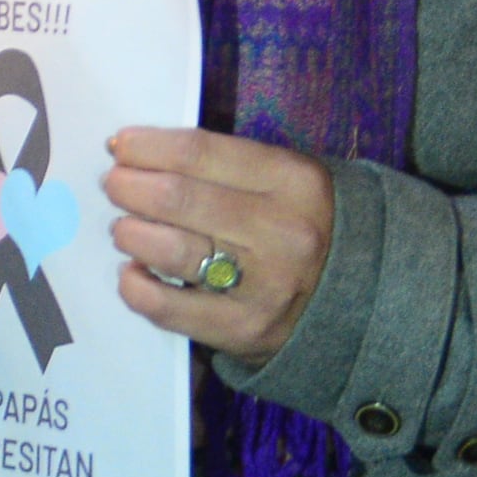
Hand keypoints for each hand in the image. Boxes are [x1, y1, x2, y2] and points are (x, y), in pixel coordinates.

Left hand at [102, 126, 335, 363]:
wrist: (362, 300)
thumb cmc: (305, 224)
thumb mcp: (285, 180)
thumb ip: (224, 164)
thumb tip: (139, 152)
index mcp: (293, 181)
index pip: (198, 152)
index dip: (146, 147)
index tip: (119, 147)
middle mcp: (282, 231)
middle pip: (175, 198)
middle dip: (128, 187)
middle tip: (115, 187)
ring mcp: (264, 284)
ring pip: (168, 248)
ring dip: (129, 233)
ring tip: (126, 229)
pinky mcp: (243, 329)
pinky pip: (166, 306)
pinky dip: (135, 286)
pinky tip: (133, 272)